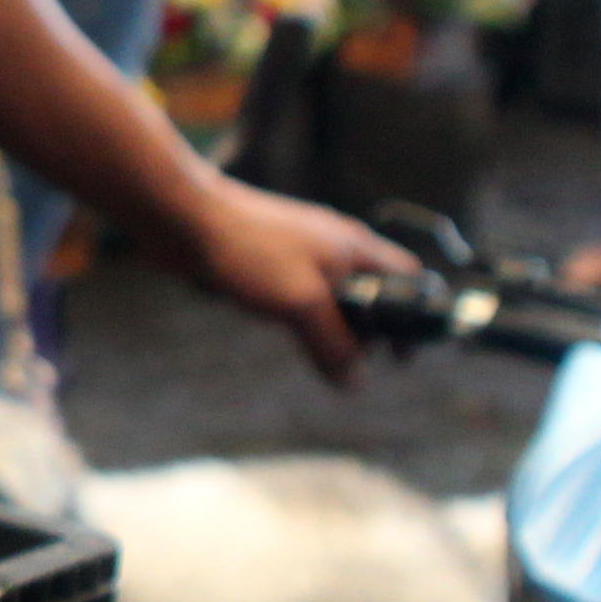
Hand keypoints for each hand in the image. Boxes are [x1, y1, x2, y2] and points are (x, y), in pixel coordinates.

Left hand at [173, 179, 408, 383]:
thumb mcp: (303, 304)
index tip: (401, 352)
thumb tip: (355, 381)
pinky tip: (283, 327)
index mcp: (355, 247)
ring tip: (317, 349)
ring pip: (332, 294)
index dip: (413, 314)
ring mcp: (302, 251)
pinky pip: (299, 292)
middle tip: (353, 357)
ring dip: (331, 324)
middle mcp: (335, 246)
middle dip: (368, 326)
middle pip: (372, 290)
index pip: (407, 277)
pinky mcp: (271, 260)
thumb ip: (334, 342)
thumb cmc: (250, 252)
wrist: (187, 220)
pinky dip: (301, 314)